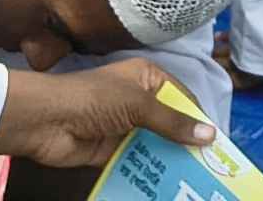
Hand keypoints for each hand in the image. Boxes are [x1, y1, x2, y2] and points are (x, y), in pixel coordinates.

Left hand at [0, 61, 217, 161]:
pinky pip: (135, 163)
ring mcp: (124, 128)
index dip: (199, 117)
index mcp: (146, 78)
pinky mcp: (110, 151)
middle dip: (186, 143)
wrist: (46, 120)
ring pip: (154, 145)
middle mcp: (138, 101)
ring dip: (168, 161)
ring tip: (192, 180)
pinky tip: (164, 185)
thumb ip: (173, 122)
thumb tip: (210, 136)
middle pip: (170, 124)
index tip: (217, 142)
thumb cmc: (94, 98)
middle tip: (209, 166)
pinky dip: (147, 172)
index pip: (182, 97)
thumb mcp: (138, 105)